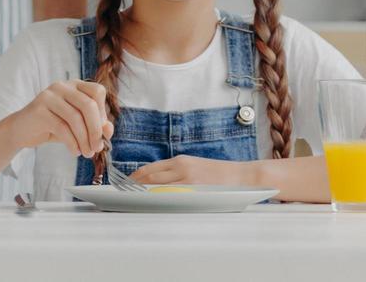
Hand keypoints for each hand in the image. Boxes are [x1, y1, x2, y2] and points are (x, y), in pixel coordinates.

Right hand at [4, 81, 114, 157]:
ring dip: (85, 140)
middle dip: (96, 130)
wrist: (22, 131)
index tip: (101, 131)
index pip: (97, 91)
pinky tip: (74, 151)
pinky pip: (61, 127)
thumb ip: (95, 125)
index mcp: (74, 86)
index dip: (103, 113)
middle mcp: (61, 86)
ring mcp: (48, 96)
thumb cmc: (52, 126)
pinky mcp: (38, 109)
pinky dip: (72, 143)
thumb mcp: (77, 126)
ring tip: (86, 153)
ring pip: (75, 118)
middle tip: (97, 148)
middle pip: (88, 105)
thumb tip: (108, 130)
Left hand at [128, 155, 259, 187]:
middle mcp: (181, 167)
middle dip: (132, 186)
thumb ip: (178, 174)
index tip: (124, 184)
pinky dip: (158, 199)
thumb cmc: (220, 176)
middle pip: (150, 176)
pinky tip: (150, 205)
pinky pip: (172, 196)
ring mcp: (188, 179)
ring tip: (130, 200)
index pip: (150, 168)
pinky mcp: (196, 189)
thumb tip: (156, 185)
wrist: (244, 177)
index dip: (135, 177)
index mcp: (180, 161)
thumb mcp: (196, 168)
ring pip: (158, 186)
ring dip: (142, 193)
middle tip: (121, 194)